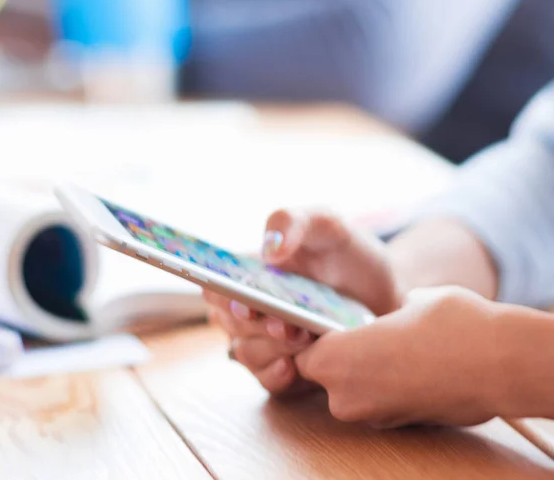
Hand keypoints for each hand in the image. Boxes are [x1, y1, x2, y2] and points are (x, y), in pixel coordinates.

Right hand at [205, 208, 400, 393]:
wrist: (385, 290)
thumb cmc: (348, 252)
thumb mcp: (326, 223)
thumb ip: (293, 222)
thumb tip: (269, 250)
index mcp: (250, 272)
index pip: (214, 286)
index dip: (220, 295)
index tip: (244, 301)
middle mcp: (251, 307)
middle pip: (230, 322)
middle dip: (255, 324)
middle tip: (284, 322)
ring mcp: (268, 339)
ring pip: (246, 353)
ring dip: (270, 348)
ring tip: (301, 338)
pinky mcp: (288, 365)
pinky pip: (268, 379)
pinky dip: (276, 374)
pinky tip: (293, 366)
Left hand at [295, 286, 504, 426]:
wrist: (503, 363)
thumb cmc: (450, 322)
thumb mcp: (408, 301)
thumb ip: (380, 315)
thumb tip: (388, 316)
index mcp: (335, 360)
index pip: (300, 352)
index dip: (313, 337)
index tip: (329, 324)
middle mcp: (344, 397)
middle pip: (323, 374)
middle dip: (339, 356)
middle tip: (366, 334)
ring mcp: (372, 417)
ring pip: (350, 389)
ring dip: (364, 372)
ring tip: (395, 348)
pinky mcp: (398, 427)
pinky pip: (376, 401)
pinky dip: (386, 387)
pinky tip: (412, 367)